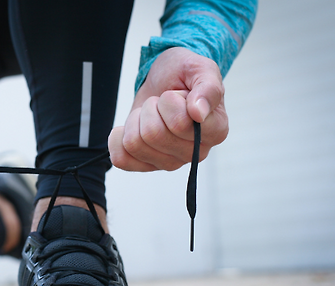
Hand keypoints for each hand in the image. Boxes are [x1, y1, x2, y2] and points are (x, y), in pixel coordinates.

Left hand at [109, 47, 228, 171]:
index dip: (170, 101)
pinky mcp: (147, 166)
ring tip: (151, 112)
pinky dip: (119, 137)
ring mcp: (171, 163)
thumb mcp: (201, 69)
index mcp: (215, 131)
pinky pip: (121, 159)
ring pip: (134, 144)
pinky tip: (133, 126)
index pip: (179, 123)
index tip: (179, 94)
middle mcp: (195, 153)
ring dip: (136, 120)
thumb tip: (198, 113)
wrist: (164, 80)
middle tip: (161, 102)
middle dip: (151, 108)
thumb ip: (207, 88)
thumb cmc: (185, 75)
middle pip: (152, 134)